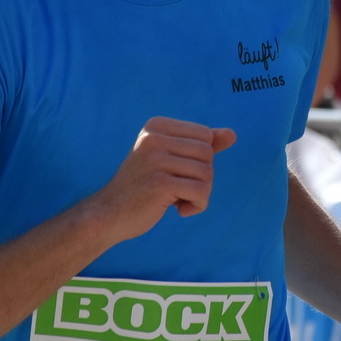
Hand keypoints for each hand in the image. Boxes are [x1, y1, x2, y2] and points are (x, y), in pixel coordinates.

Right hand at [91, 116, 236, 244]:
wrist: (109, 214)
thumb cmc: (142, 187)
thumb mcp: (170, 160)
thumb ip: (200, 145)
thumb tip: (232, 134)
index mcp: (157, 126)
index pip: (205, 136)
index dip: (201, 160)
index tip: (180, 174)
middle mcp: (154, 137)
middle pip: (208, 154)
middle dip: (202, 178)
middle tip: (181, 191)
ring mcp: (156, 159)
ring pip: (207, 173)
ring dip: (200, 194)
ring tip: (179, 200)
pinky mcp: (160, 183)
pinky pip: (201, 192)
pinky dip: (197, 205)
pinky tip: (180, 210)